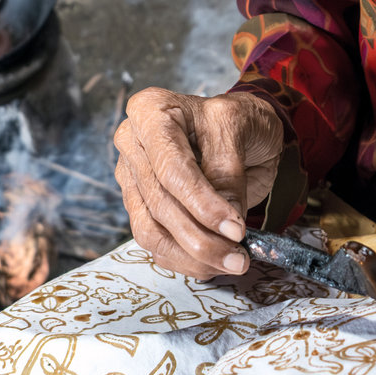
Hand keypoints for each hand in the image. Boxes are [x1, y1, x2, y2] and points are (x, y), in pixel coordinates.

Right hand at [113, 88, 283, 278]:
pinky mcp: (140, 207)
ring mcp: (132, 178)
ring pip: (151, 231)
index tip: (235, 230)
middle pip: (159, 203)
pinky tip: (212, 263)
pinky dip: (184, 259)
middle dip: (201, 238)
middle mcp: (132, 144)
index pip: (171, 168)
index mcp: (151, 111)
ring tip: (231, 262)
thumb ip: (228, 173)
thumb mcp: (239, 129)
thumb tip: (224, 226)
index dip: (202, 204)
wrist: (243, 131)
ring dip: (191, 256)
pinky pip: (155, 242)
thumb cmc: (239, 120)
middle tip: (239, 257)